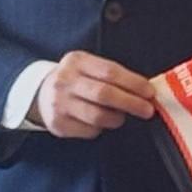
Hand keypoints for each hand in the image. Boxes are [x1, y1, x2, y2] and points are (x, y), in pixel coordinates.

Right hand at [32, 52, 161, 137]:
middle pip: (104, 94)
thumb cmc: (76, 80)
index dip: (133, 83)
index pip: (110, 71)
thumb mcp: (89, 67)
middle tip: (147, 110)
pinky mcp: (58, 123)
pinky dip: (101, 128)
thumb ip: (113, 75)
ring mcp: (59, 103)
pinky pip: (89, 130)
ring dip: (117, 118)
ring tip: (121, 117)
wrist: (41, 94)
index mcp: (76, 61)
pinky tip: (100, 122)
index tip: (150, 92)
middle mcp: (65, 81)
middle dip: (131, 103)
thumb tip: (145, 91)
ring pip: (98, 116)